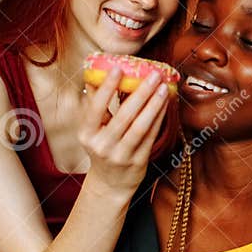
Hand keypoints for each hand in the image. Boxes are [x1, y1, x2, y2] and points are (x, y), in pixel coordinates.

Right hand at [78, 67, 170, 199]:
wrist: (110, 183)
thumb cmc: (102, 148)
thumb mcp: (92, 130)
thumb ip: (96, 104)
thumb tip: (98, 71)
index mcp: (87, 135)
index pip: (96, 108)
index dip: (106, 88)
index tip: (118, 68)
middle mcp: (103, 146)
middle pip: (124, 116)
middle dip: (140, 93)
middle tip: (153, 74)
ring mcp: (121, 155)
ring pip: (141, 126)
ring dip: (154, 105)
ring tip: (163, 87)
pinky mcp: (138, 161)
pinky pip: (151, 136)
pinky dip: (159, 118)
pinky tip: (165, 103)